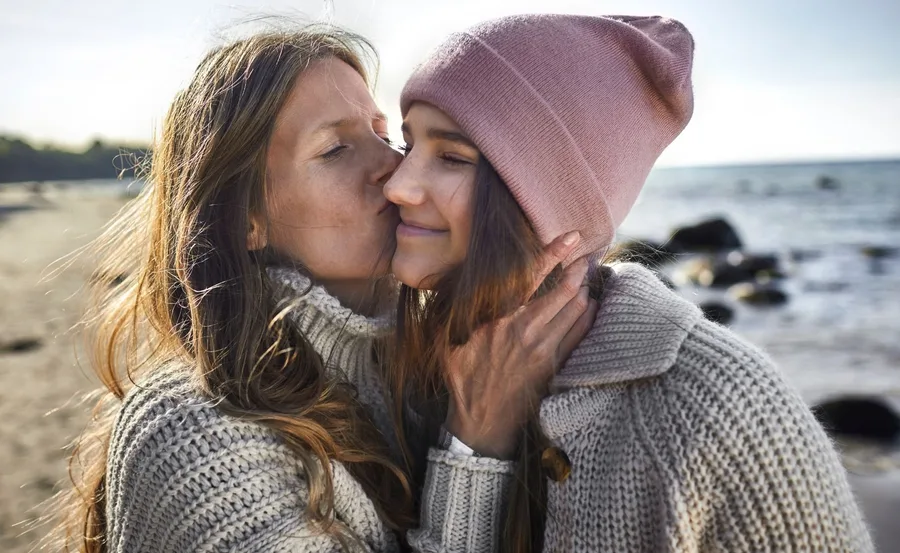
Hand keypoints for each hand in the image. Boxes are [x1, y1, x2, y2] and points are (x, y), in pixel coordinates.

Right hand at [443, 232, 598, 458]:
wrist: (481, 422)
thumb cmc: (462, 377)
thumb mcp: (449, 339)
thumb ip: (458, 308)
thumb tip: (457, 277)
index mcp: (499, 319)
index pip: (533, 277)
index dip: (555, 253)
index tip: (572, 236)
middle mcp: (526, 330)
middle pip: (566, 290)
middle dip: (580, 268)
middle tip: (587, 254)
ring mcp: (545, 349)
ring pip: (578, 308)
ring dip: (586, 288)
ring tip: (588, 276)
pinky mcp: (556, 364)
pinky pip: (582, 332)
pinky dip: (589, 314)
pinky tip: (590, 304)